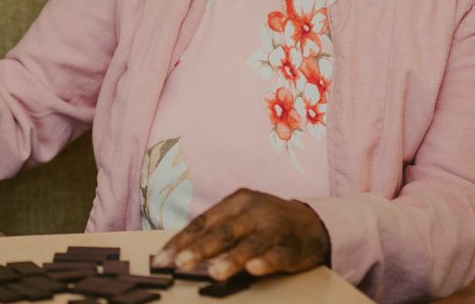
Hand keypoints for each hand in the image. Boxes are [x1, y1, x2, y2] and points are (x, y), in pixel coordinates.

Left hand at [152, 189, 330, 280]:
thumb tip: (180, 254)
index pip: (202, 222)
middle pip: (223, 231)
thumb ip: (215, 233)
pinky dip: (266, 262)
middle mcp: (253, 212)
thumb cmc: (266, 222)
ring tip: (213, 272)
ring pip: (250, 244)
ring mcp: (273, 228)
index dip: (181, 242)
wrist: (312, 222)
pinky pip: (278, 255)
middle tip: (180, 263)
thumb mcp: (239, 218)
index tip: (162, 259)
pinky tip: (254, 269)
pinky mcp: (292, 246)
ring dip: (231, 259)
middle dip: (200, 249)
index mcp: (235, 202)